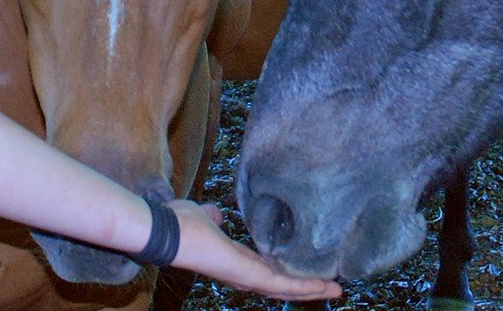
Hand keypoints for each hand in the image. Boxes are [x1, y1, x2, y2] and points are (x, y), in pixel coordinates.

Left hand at [167, 199, 341, 301]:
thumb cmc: (179, 224)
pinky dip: (304, 287)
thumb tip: (217, 213)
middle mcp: (241, 274)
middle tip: (331, 288)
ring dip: (311, 290)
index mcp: (234, 260)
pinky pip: (282, 284)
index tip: (304, 269)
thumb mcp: (203, 217)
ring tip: (336, 290)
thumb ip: (213, 218)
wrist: (166, 232)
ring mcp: (245, 278)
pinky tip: (325, 287)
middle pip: (280, 285)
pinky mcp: (249, 276)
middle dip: (306, 287)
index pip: (265, 270)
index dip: (285, 271)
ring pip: (285, 288)